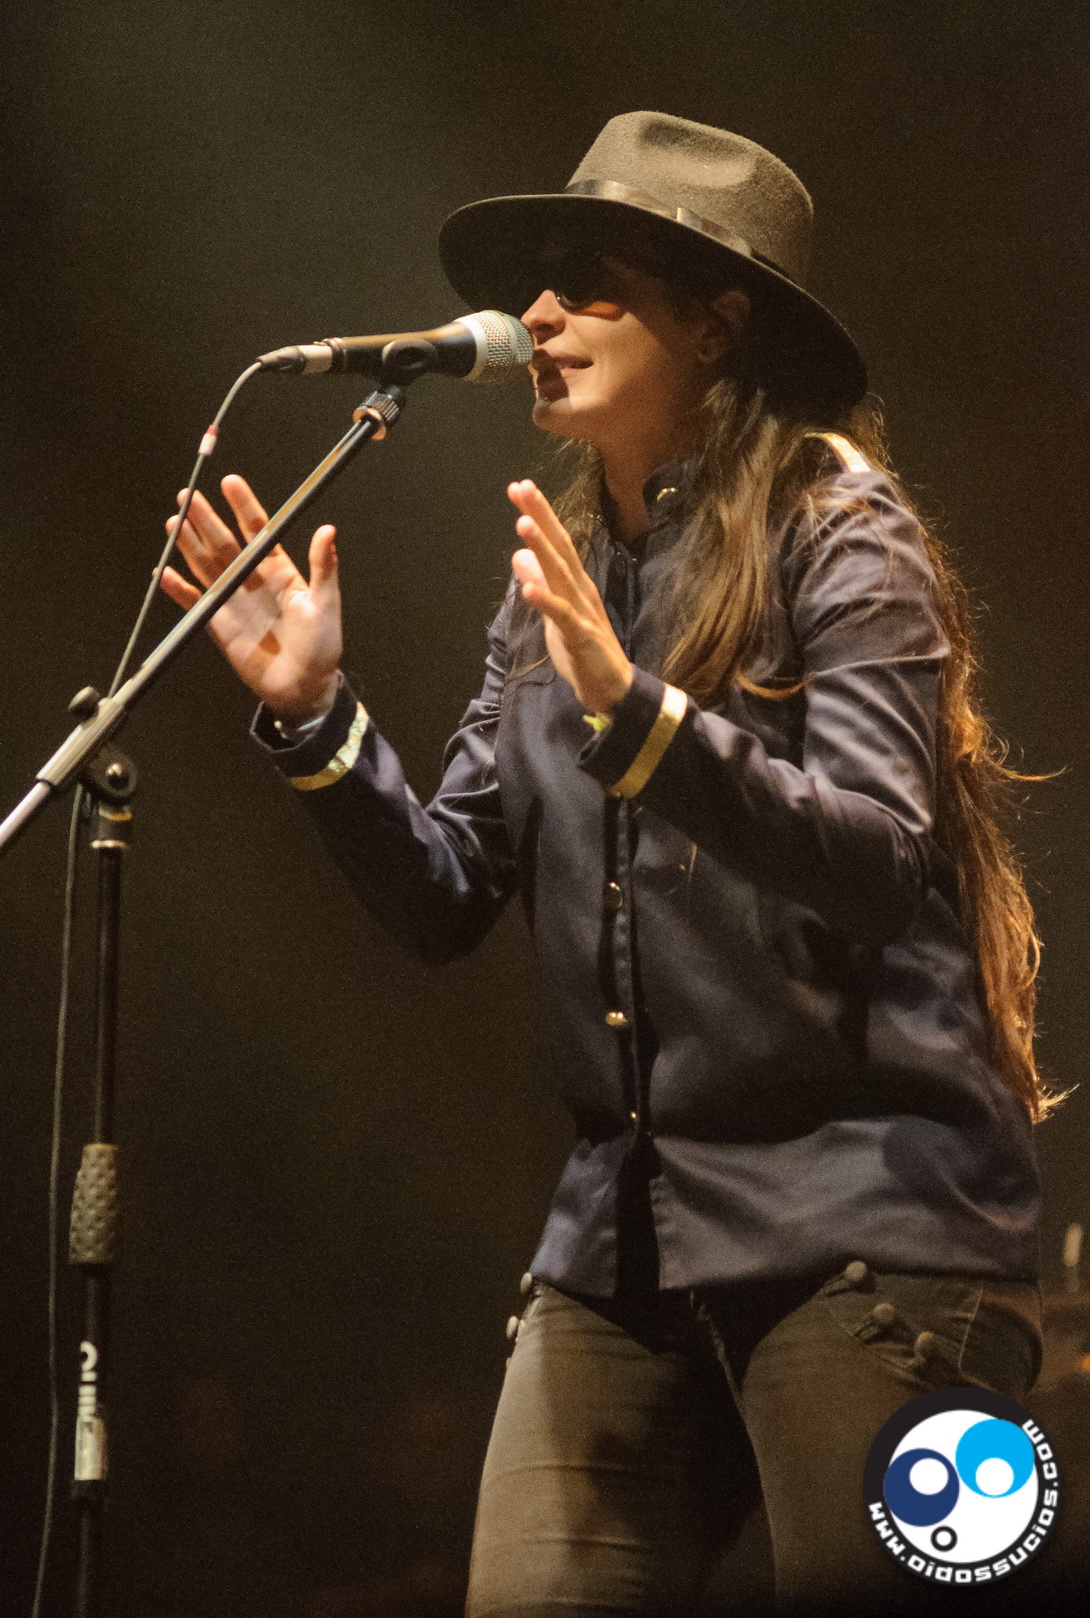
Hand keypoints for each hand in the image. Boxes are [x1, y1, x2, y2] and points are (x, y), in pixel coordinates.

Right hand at [159, 475, 342, 723]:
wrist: (303, 688)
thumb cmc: (322, 647)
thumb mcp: (325, 603)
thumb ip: (324, 567)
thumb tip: (328, 529)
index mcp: (280, 571)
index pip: (258, 530)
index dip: (243, 506)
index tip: (229, 482)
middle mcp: (252, 580)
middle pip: (224, 543)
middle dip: (205, 519)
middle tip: (187, 496)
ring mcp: (234, 601)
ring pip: (205, 566)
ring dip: (188, 544)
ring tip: (173, 522)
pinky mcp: (218, 625)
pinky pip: (194, 602)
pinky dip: (178, 589)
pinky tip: (163, 572)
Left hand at [508, 480, 631, 713]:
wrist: (612, 688)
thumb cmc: (584, 649)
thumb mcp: (553, 612)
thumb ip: (538, 583)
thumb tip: (518, 555)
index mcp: (573, 583)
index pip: (555, 542)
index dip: (538, 515)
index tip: (519, 488)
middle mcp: (580, 589)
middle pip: (559, 547)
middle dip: (540, 517)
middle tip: (522, 487)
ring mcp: (582, 611)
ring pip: (560, 575)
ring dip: (542, 549)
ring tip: (523, 524)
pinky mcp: (581, 636)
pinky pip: (561, 617)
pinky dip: (545, 602)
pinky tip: (527, 590)